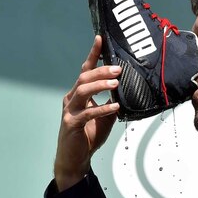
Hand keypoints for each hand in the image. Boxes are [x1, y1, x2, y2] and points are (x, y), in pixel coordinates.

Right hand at [54, 36, 120, 190]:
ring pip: (83, 91)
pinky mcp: (72, 124)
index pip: (86, 70)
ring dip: (100, 85)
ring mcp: (70, 111)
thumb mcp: (104, 117)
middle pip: (84, 78)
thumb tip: (128, 92)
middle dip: (101, 70)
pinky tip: (114, 106)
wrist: (75, 159)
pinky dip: (102, 108)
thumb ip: (112, 103)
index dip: (93, 54)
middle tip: (118, 68)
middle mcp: (71, 99)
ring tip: (115, 83)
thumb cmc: (88, 136)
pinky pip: (88, 113)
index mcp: (78, 94)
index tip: (100, 39)